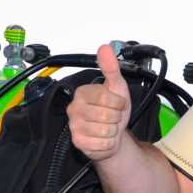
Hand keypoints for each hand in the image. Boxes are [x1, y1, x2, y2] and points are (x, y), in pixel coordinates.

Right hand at [67, 44, 131, 162]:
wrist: (112, 134)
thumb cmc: (113, 111)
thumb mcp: (116, 87)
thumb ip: (111, 68)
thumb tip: (105, 48)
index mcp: (82, 93)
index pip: (105, 98)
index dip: (118, 103)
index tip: (117, 104)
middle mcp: (74, 108)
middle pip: (106, 116)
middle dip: (116, 118)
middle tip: (112, 117)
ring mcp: (74, 126)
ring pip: (105, 130)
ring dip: (112, 131)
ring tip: (108, 127)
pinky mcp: (78, 141)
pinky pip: (102, 143)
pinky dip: (108, 143)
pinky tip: (103, 138)